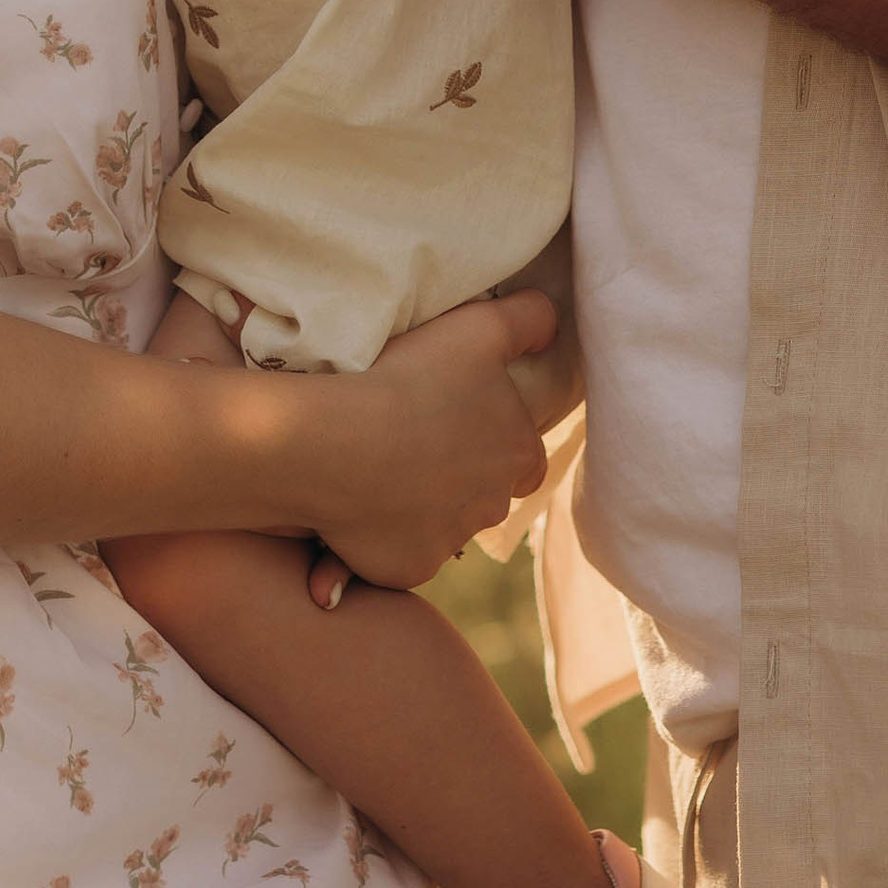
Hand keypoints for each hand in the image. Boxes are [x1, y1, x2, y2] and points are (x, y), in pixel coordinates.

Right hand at [312, 293, 554, 588]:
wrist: (334, 444)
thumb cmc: (410, 378)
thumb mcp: (479, 326)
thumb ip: (529, 319)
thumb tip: (553, 327)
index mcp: (519, 454)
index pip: (526, 457)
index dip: (497, 439)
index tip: (458, 421)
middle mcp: (493, 507)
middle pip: (484, 494)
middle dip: (458, 476)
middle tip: (412, 441)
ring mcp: (448, 543)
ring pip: (442, 525)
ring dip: (420, 504)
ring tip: (376, 467)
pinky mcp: (406, 569)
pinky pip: (399, 552)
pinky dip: (383, 535)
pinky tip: (355, 503)